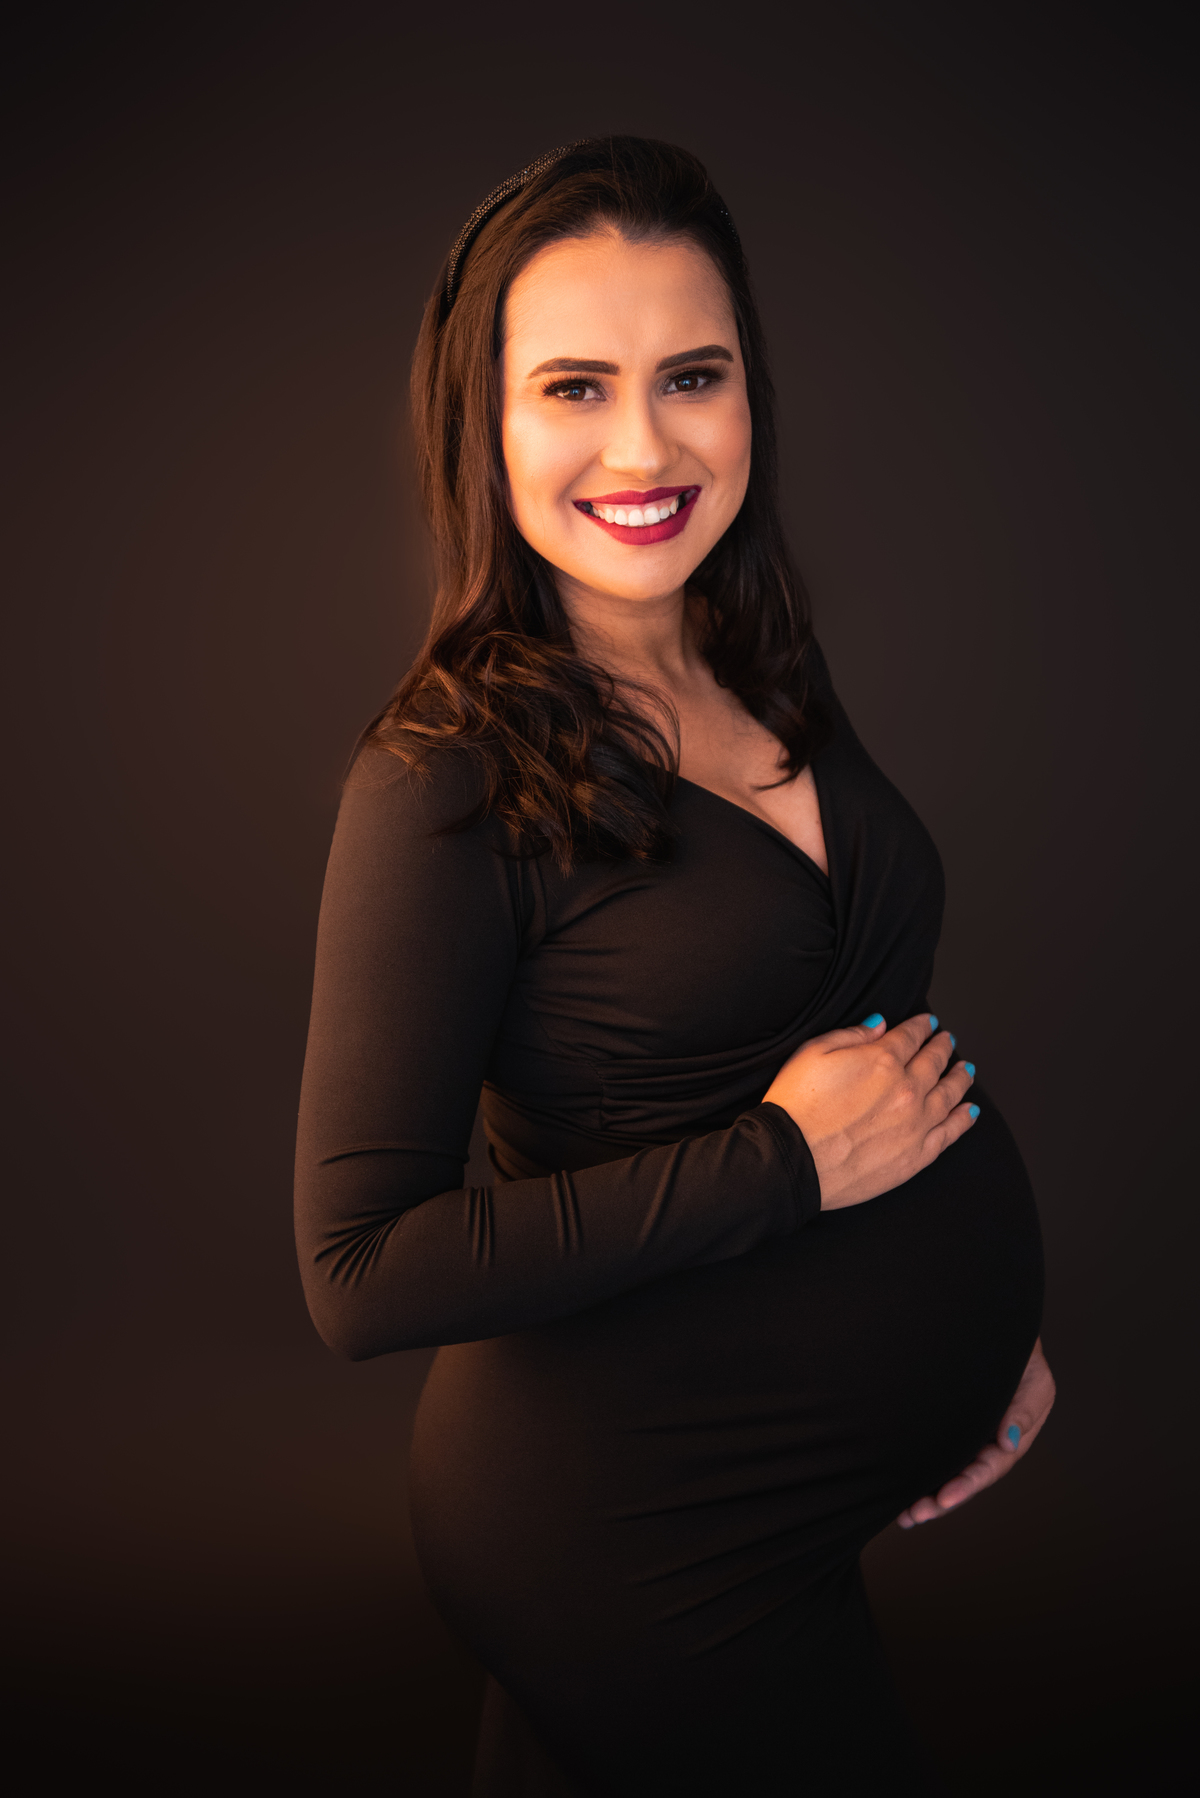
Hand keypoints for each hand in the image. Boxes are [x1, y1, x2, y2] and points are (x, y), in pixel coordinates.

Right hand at [762, 1011, 977, 1210]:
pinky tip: (969, 1111)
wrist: (793, 1160)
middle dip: (942, 1047)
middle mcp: (906, 1089)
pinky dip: (963, 1119)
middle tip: (947, 1040)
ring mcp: (915, 1123)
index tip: (928, 1022)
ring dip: (960, 1078)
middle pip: (934, 1062)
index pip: (911, 1036)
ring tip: (966, 1070)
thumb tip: (880, 1024)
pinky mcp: (916, 1155)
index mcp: (882, 1060)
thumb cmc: (796, 1107)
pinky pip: (950, 1132)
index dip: (921, 1026)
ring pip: (949, 1094)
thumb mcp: (813, 1053)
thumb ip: (852, 1035)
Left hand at [896, 1339, 1056, 1527]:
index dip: (966, 1485)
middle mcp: (983, 1443)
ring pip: (942, 1468)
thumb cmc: (1019, 1357)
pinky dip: (916, 1467)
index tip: (944, 1499)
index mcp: (1008, 1440)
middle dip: (939, 1500)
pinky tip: (898, 1487)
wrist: (993, 1328)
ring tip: (903, 1514)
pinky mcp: (941, 1423)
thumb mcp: (1035, 1382)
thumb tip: (1008, 1444)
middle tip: (914, 1515)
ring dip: (925, 1492)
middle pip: (961, 1478)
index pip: (987, 1469)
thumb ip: (1023, 1413)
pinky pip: (928, 1447)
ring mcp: (961, 1434)